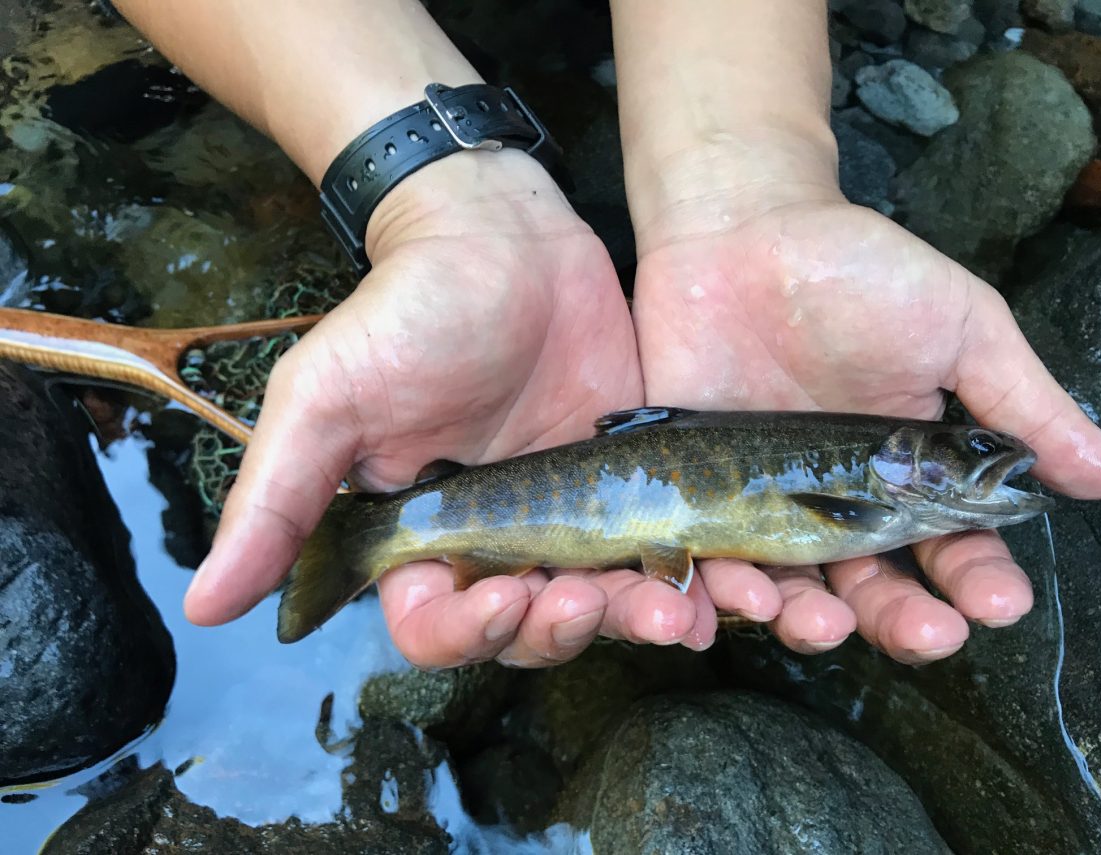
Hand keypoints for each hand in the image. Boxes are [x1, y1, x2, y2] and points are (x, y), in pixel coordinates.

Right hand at [184, 151, 665, 667]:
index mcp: (416, 537)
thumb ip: (277, 502)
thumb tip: (203, 607)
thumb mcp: (326, 399)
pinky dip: (680, 581)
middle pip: (527, 632)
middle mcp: (491, 540)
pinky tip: (710, 584)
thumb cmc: (404, 310)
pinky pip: (655, 554)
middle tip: (600, 599)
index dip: (469, 633)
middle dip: (563, 631)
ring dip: (633, 621)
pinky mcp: (627, 484)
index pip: (437, 628)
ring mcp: (565, 515)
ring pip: (599, 605)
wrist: (501, 234)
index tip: (506, 593)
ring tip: (673, 610)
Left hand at [630, 147, 1100, 663]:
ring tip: (824, 625)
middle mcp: (833, 500)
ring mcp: (760, 499)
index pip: (950, 549)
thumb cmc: (857, 270)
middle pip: (870, 588)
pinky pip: (703, 556)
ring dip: (810, 624)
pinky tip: (737, 597)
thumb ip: (1021, 403)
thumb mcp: (958, 327)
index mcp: (905, 472)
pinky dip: (716, 589)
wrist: (740, 229)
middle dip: (902, 621)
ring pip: (788, 589)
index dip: (977, 582)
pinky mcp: (692, 489)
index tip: (997, 601)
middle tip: (927, 633)